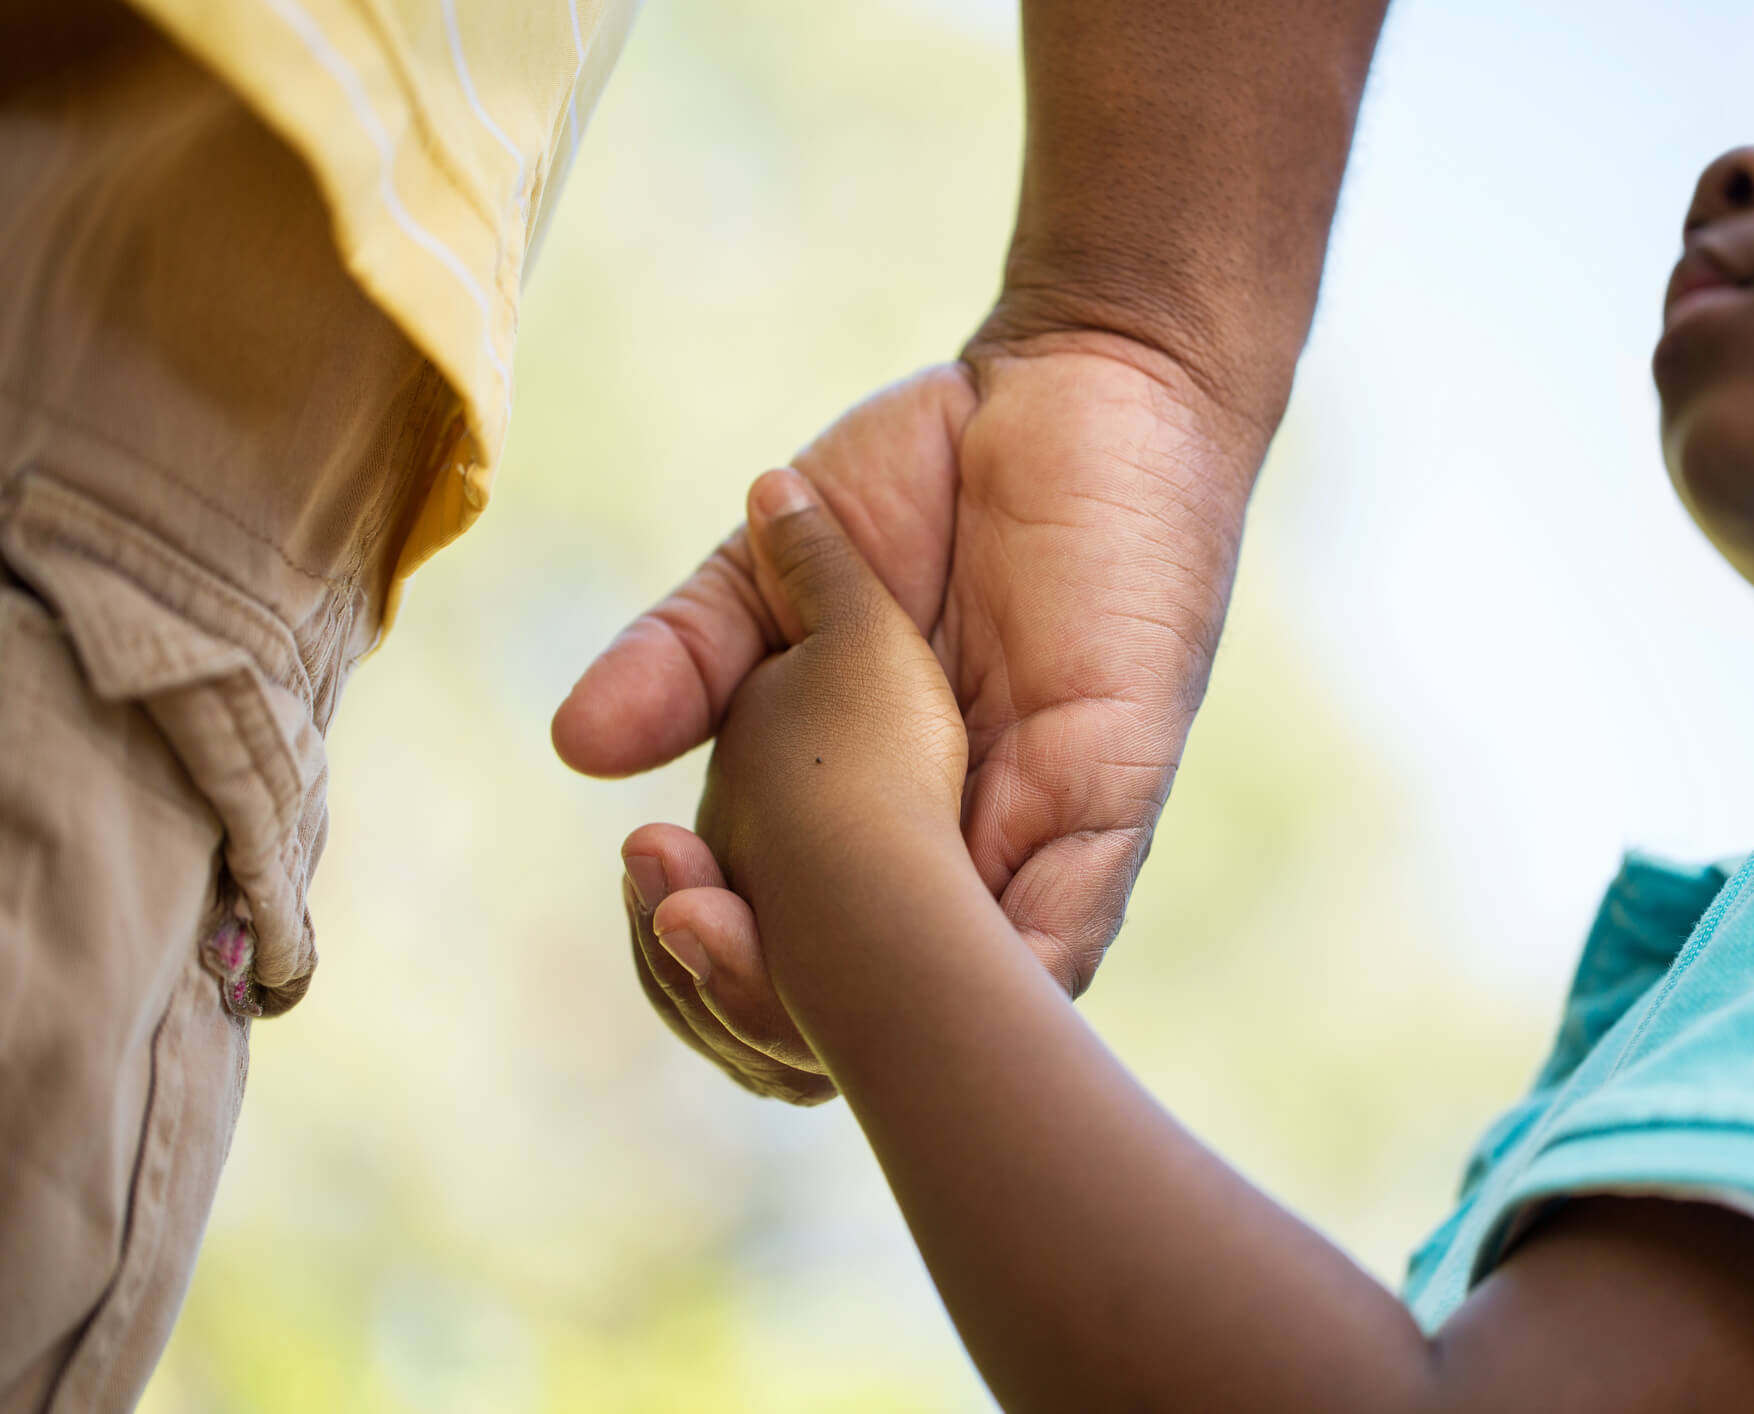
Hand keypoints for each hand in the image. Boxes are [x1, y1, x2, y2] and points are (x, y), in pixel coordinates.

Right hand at [558, 335, 1260, 1100]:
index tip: (643, 875)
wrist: (1077, 372)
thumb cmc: (936, 468)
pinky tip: (929, 991)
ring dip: (849, 999)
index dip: (706, 950)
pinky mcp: (1112, 791)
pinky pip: (1069, 930)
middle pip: (858, 1010)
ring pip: (956, 1002)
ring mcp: (1034, 831)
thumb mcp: (776, 561)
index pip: (781, 944)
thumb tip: (574, 747)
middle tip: (681, 918)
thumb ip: (690, 653)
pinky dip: (999, 972)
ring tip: (746, 942)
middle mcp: (949, 844)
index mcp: (866, 806)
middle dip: (758, 995)